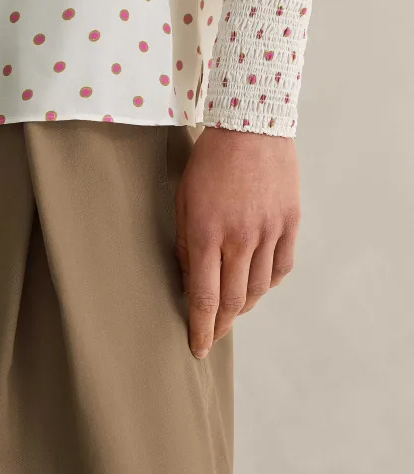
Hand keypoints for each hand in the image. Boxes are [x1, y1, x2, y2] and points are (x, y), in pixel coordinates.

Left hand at [174, 127, 300, 358]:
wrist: (251, 127)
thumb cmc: (209, 161)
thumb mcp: (184, 199)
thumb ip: (187, 243)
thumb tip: (191, 281)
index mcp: (207, 233)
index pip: (204, 297)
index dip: (201, 329)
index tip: (197, 347)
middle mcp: (241, 238)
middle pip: (233, 300)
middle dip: (220, 325)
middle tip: (212, 334)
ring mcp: (269, 231)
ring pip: (259, 288)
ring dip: (243, 306)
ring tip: (232, 309)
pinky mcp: (290, 223)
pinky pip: (282, 268)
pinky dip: (268, 283)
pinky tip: (257, 284)